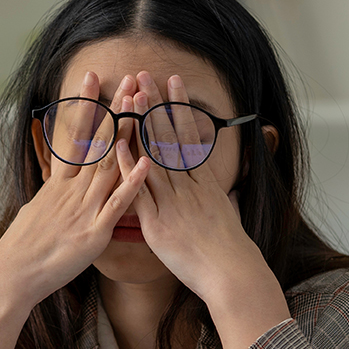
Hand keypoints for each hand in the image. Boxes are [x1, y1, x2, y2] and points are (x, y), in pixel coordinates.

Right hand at [0, 71, 149, 306]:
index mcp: (59, 184)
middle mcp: (72, 190)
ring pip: (109, 164)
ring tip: (141, 106)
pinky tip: (145, 162)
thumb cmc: (23, 248)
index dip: (85, 105)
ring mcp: (84, 209)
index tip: (92, 77)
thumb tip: (56, 184)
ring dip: (128, 134)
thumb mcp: (36, 210)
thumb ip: (52, 194)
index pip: (75, 135)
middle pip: (98, 142)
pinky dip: (132, 183)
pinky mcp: (94, 233)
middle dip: (115, 109)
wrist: (12, 275)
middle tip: (128, 79)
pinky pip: (117, 204)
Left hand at [128, 72, 289, 348]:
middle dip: (156, 105)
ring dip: (141, 125)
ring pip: (153, 155)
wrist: (231, 274)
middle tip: (145, 75)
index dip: (179, 107)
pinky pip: (139, 190)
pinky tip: (117, 144)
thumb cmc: (229, 250)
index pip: (189, 135)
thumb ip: (216, 195)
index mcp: (204, 182)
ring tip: (131, 96)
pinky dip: (128, 167)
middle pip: (169, 137)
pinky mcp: (157, 222)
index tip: (172, 82)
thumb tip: (218, 186)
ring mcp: (172, 202)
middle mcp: (188, 186)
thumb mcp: (226, 213)